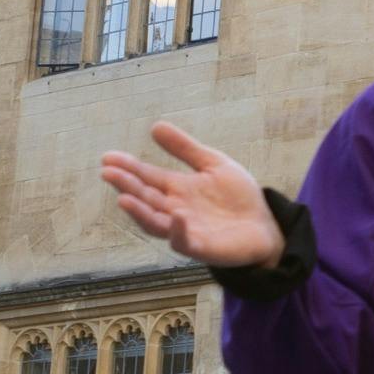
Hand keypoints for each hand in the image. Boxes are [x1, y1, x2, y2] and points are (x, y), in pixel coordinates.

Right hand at [100, 124, 284, 269]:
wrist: (266, 226)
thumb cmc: (238, 198)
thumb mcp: (213, 164)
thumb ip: (185, 148)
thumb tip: (155, 126)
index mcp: (177, 189)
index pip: (147, 177)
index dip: (128, 167)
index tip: (107, 157)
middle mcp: (175, 209)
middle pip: (146, 198)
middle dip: (126, 186)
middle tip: (108, 172)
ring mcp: (186, 229)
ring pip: (156, 222)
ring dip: (140, 212)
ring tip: (124, 199)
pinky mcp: (202, 247)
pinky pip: (185, 240)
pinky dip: (178, 230)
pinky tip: (176, 215)